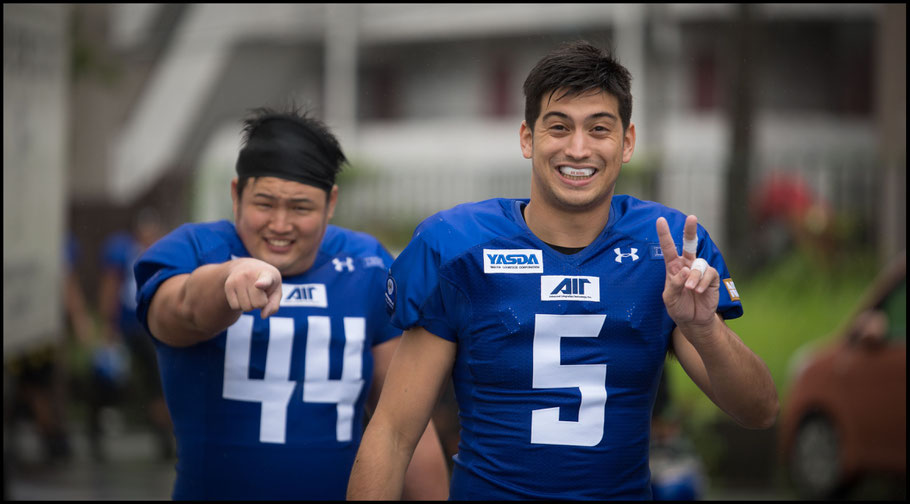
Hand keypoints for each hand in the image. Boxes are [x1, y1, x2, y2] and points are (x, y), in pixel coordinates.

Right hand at [223, 258, 282, 317]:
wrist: (246, 267)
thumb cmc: (266, 283)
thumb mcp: (275, 291)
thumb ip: (273, 305)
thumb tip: (263, 316)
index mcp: (267, 274)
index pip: (265, 281)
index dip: (262, 284)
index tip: (258, 285)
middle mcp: (250, 275)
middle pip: (257, 304)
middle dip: (260, 304)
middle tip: (260, 293)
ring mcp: (238, 280)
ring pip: (246, 307)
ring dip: (250, 305)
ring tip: (251, 293)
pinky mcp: (228, 286)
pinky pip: (235, 307)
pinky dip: (240, 305)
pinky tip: (243, 295)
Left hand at [656, 215, 719, 333]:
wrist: (693, 320)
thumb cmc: (678, 307)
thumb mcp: (670, 298)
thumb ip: (674, 284)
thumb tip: (685, 270)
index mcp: (673, 267)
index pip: (668, 248)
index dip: (665, 234)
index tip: (660, 220)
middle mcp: (687, 265)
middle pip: (690, 244)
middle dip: (690, 230)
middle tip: (692, 217)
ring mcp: (700, 270)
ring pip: (698, 264)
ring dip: (694, 277)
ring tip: (691, 289)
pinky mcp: (712, 277)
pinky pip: (709, 273)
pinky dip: (703, 282)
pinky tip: (699, 291)